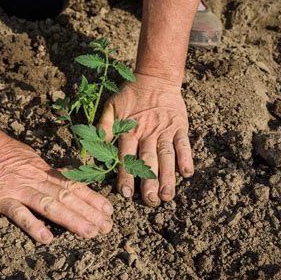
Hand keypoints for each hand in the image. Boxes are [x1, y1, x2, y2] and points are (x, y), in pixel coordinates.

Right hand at [0, 129, 113, 243]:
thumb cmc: (2, 151)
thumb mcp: (32, 157)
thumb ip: (49, 171)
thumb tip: (68, 176)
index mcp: (44, 171)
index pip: (73, 185)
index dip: (92, 198)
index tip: (109, 209)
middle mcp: (37, 180)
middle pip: (68, 197)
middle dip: (90, 213)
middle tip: (108, 227)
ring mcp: (19, 189)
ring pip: (50, 205)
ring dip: (72, 220)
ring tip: (89, 233)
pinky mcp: (1, 198)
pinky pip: (19, 213)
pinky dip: (33, 225)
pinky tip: (46, 238)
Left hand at [99, 73, 193, 205]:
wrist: (155, 78)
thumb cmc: (131, 95)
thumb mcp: (111, 107)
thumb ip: (103, 127)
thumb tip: (93, 147)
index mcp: (129, 131)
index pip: (126, 157)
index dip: (126, 176)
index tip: (126, 194)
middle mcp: (147, 133)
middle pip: (148, 161)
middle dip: (149, 183)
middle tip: (151, 201)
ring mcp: (165, 130)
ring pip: (166, 156)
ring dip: (168, 177)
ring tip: (168, 196)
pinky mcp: (179, 126)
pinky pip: (183, 144)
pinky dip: (186, 158)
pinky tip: (187, 174)